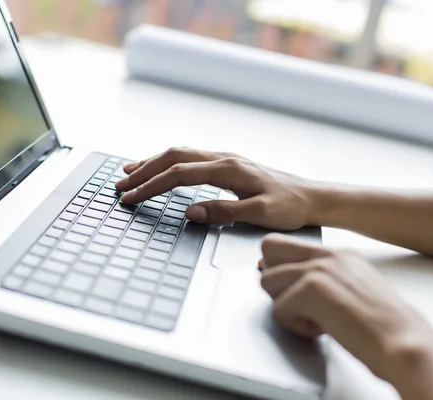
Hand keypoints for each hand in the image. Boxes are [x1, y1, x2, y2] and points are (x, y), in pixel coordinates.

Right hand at [115, 147, 317, 228]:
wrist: (312, 197)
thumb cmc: (290, 207)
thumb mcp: (261, 214)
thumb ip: (225, 211)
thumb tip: (191, 211)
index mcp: (227, 169)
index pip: (178, 175)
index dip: (151, 186)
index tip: (131, 198)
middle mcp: (222, 158)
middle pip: (172, 158)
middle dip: (143, 171)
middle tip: (120, 186)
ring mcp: (223, 159)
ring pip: (179, 154)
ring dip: (152, 163)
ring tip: (129, 172)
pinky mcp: (225, 164)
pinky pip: (189, 158)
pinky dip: (167, 162)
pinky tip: (160, 168)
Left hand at [260, 234, 432, 398]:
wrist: (403, 344)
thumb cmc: (380, 327)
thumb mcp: (348, 289)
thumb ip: (316, 277)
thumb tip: (273, 271)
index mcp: (338, 253)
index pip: (282, 243)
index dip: (277, 268)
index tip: (291, 290)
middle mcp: (327, 254)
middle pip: (268, 248)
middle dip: (274, 280)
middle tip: (300, 304)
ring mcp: (319, 268)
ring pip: (267, 281)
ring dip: (286, 307)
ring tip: (317, 319)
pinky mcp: (311, 289)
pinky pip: (277, 310)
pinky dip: (295, 327)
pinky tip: (322, 330)